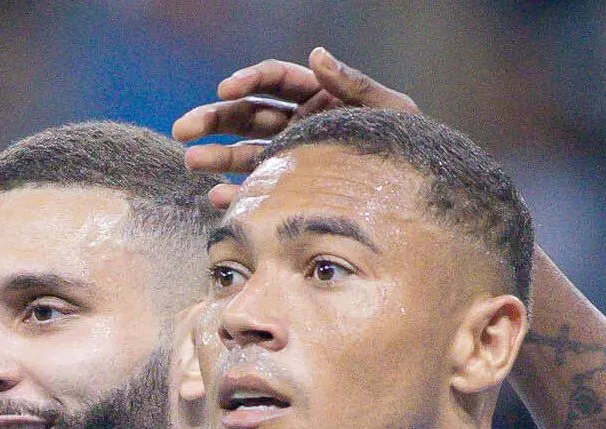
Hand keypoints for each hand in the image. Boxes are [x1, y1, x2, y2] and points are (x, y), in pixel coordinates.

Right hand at [174, 48, 417, 207]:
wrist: (422, 193)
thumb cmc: (411, 144)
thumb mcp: (390, 110)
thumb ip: (354, 85)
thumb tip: (317, 54)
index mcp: (318, 94)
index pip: (273, 80)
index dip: (247, 81)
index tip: (226, 89)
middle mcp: (299, 121)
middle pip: (247, 114)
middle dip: (214, 119)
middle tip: (182, 129)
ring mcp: (292, 156)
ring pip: (245, 151)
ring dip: (217, 156)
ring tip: (190, 162)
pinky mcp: (292, 189)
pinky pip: (259, 188)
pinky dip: (238, 193)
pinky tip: (217, 197)